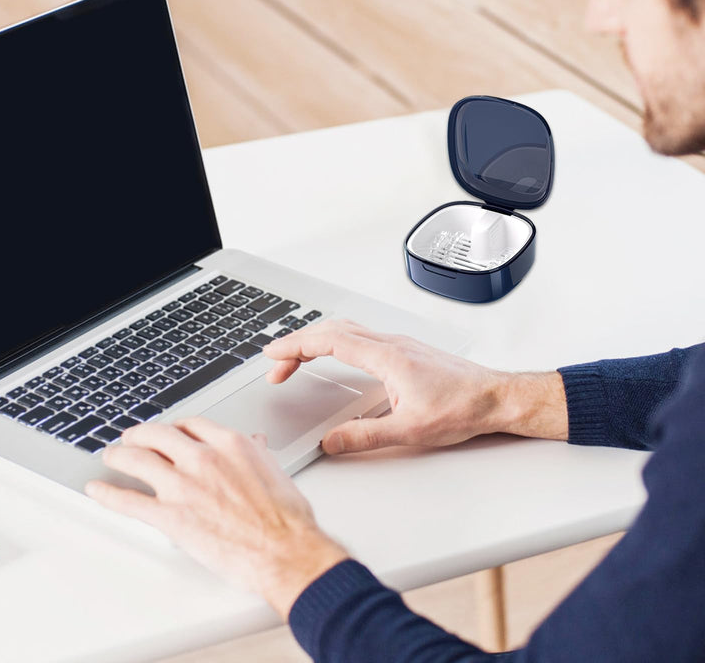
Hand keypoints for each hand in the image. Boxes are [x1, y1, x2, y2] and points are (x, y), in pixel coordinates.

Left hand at [85, 418, 347, 617]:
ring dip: (118, 456)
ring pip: (137, 459)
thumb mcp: (274, 471)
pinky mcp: (170, 516)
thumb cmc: (285, 517)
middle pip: (157, 434)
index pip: (190, 424)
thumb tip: (255, 444)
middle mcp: (202, 458)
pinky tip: (97, 489)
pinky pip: (129, 501)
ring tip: (111, 456)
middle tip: (131, 438)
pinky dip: (107, 493)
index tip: (169, 432)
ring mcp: (183, 486)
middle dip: (140, 434)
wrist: (284, 550)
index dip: (174, 427)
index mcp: (229, 444)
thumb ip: (257, 454)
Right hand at [264, 319, 567, 453]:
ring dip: (316, 340)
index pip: (329, 341)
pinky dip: (334, 342)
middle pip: (332, 330)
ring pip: (346, 329)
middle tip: (276, 365)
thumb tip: (331, 441)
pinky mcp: (404, 350)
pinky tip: (334, 356)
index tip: (273, 355)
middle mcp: (390, 344)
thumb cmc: (463, 408)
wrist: (497, 397)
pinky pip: (359, 336)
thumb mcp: (411, 430)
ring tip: (296, 359)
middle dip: (298, 344)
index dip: (296, 346)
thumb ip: (366, 436)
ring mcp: (397, 344)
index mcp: (386, 357)